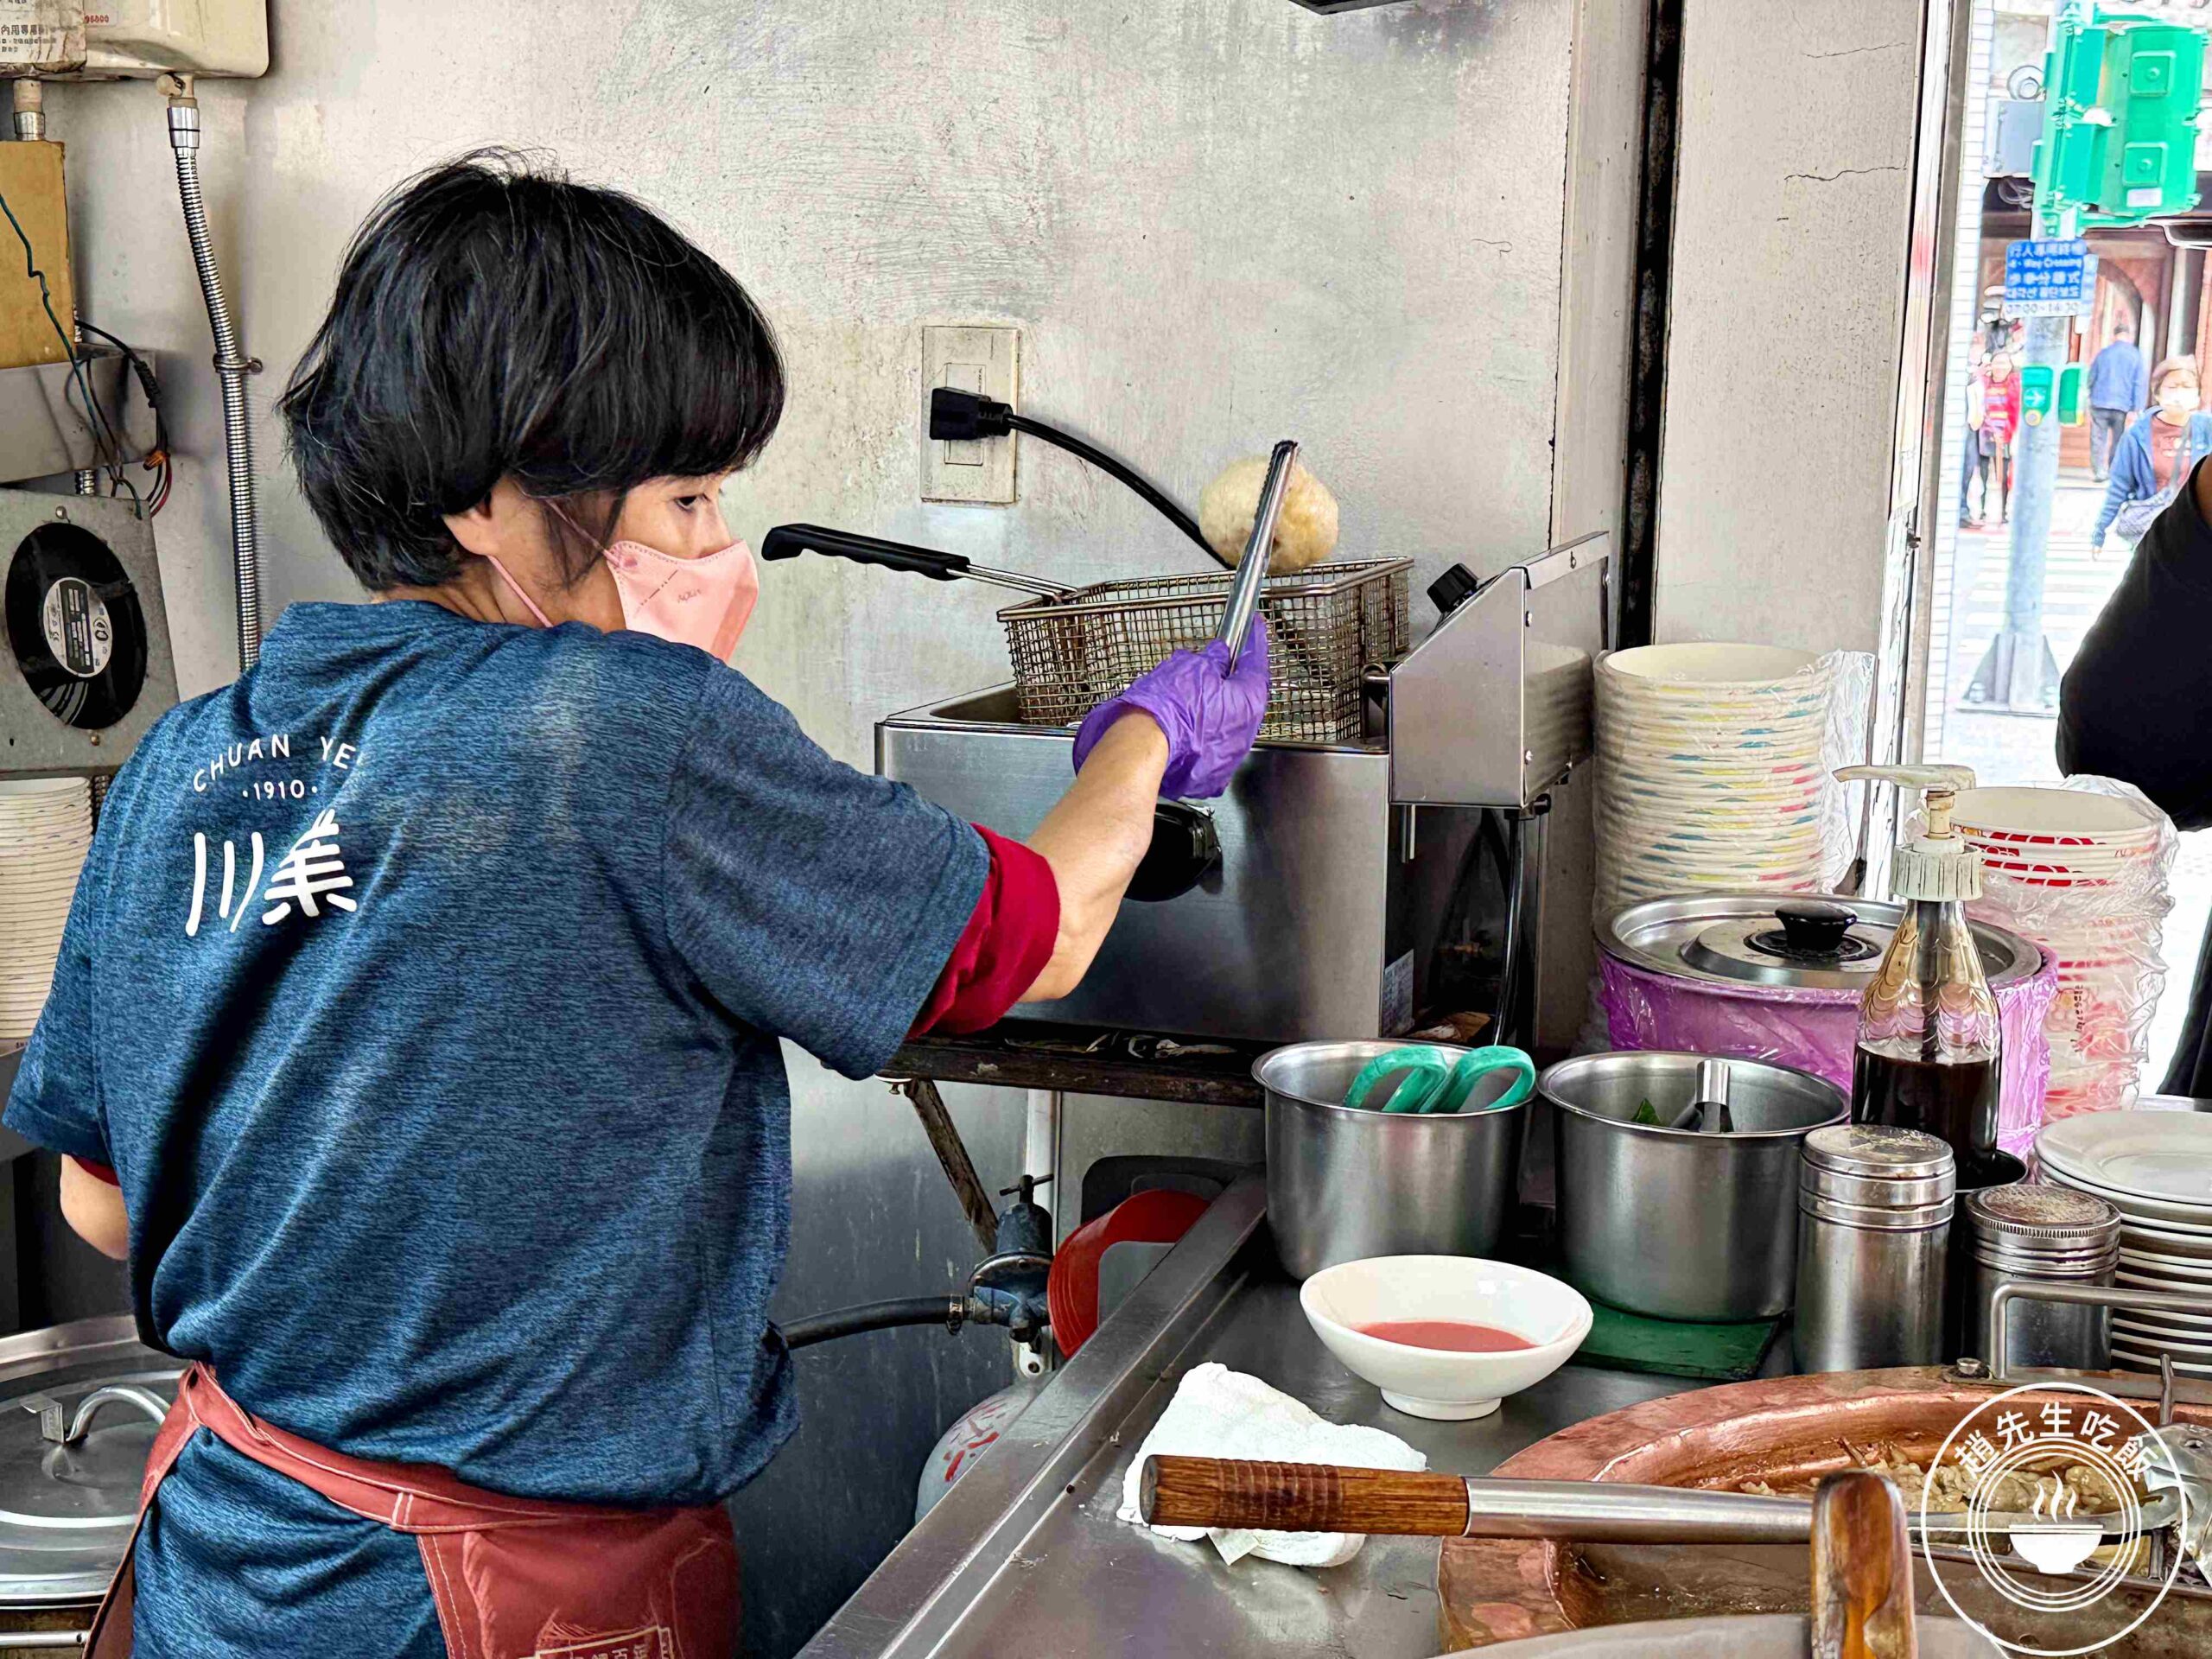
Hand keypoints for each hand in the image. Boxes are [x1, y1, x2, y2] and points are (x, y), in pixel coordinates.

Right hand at [1071, 619, 1269, 797]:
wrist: (1142, 747)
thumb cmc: (1167, 707)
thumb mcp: (1191, 668)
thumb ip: (1213, 660)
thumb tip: (1219, 655)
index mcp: (1248, 702)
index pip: (1257, 665)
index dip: (1255, 644)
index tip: (1255, 629)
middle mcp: (1245, 734)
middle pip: (1244, 700)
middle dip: (1231, 681)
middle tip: (1217, 665)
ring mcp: (1228, 758)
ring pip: (1226, 726)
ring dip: (1214, 711)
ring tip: (1190, 700)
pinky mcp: (1209, 776)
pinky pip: (1209, 749)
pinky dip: (1200, 736)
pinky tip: (1183, 726)